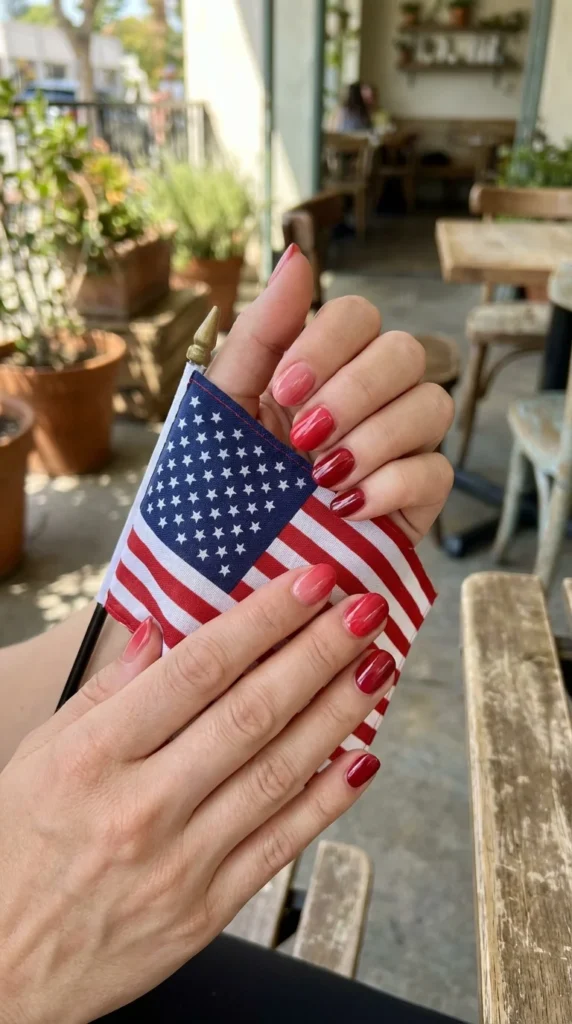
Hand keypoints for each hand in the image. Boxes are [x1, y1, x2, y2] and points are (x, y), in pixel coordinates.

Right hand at [0, 567, 394, 1023]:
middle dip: (318, 653)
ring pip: (280, 773)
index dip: (263, 619)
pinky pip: (282, 844)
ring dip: (337, 714)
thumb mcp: (38, 755)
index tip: (310, 582)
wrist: (3, 970)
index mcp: (95, 755)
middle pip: (252, 713)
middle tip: (364, 610)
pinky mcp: (206, 910)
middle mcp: (142, 804)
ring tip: (376, 666)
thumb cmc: (16, 850)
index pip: (199, 669)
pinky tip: (362, 757)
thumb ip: (104, 690)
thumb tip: (161, 631)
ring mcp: (180, 861)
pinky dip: (329, 799)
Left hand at [207, 244, 453, 543]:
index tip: (285, 390)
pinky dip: (391, 484)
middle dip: (355, 391)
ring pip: (433, 404)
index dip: (329, 343)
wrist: (224, 565)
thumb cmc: (219, 481)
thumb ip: (261, 331)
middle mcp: (368, 398)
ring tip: (321, 478)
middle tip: (304, 436)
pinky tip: (346, 507)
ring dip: (376, 436)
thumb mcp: (223, 404)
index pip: (358, 316)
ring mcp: (397, 447)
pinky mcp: (415, 499)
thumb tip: (296, 253)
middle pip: (406, 352)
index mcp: (321, 368)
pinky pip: (437, 471)